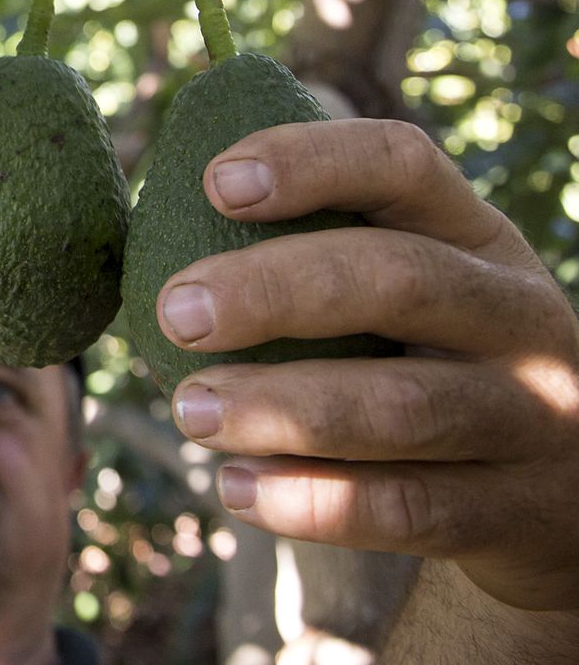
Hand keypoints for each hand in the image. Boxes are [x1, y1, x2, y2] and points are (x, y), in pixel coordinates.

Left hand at [155, 118, 578, 611]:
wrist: (560, 499)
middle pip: (400, 278)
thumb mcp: (409, 296)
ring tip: (189, 411)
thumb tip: (137, 244)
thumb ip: (311, 259)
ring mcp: (530, 415)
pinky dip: (314, 502)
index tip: (213, 182)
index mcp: (474, 236)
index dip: (310, 161)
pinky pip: (409, 509)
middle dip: (276, 290)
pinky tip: (236, 489)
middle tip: (174, 311)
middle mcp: (515, 313)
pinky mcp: (516, 512)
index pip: (403, 164)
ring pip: (404, 407)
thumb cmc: (431, 365)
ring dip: (283, 407)